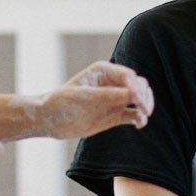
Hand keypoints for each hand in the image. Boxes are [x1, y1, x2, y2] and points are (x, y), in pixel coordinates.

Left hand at [33, 63, 153, 139]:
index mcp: (104, 71)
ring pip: (139, 99)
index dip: (137, 87)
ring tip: (142, 117)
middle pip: (138, 85)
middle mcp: (112, 83)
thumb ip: (108, 95)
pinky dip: (139, 118)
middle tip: (144, 110)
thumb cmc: (62, 103)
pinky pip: (133, 114)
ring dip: (145, 107)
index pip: (128, 76)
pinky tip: (139, 124)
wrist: (50, 120)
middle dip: (144, 96)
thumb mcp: (84, 97)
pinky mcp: (115, 114)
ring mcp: (115, 99)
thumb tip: (132, 94)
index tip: (139, 102)